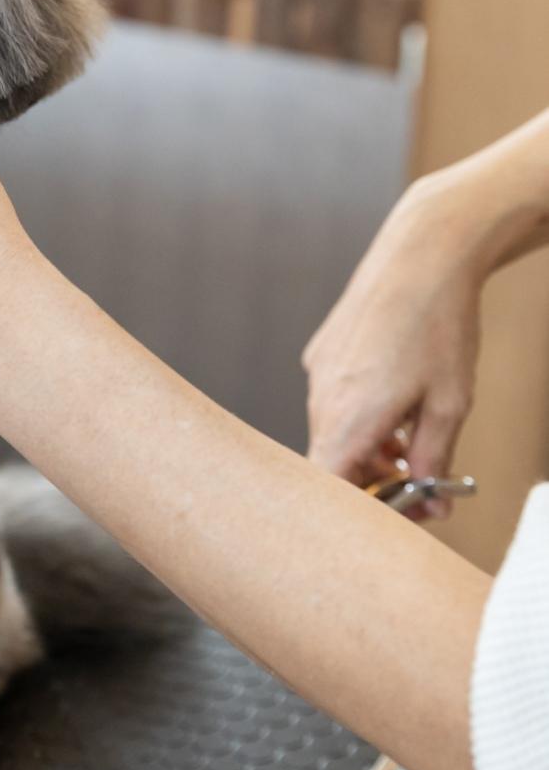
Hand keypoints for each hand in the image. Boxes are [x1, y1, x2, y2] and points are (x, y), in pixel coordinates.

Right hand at [303, 178, 483, 502]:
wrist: (422, 254)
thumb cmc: (440, 327)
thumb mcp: (450, 404)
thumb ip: (433, 460)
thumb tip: (431, 504)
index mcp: (349, 420)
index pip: (329, 492)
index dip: (358, 513)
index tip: (398, 515)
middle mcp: (321, 399)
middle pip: (332, 466)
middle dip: (372, 483)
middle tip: (419, 486)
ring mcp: (318, 374)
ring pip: (333, 433)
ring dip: (368, 450)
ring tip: (415, 443)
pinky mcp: (322, 352)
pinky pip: (334, 402)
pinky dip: (360, 417)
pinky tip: (398, 402)